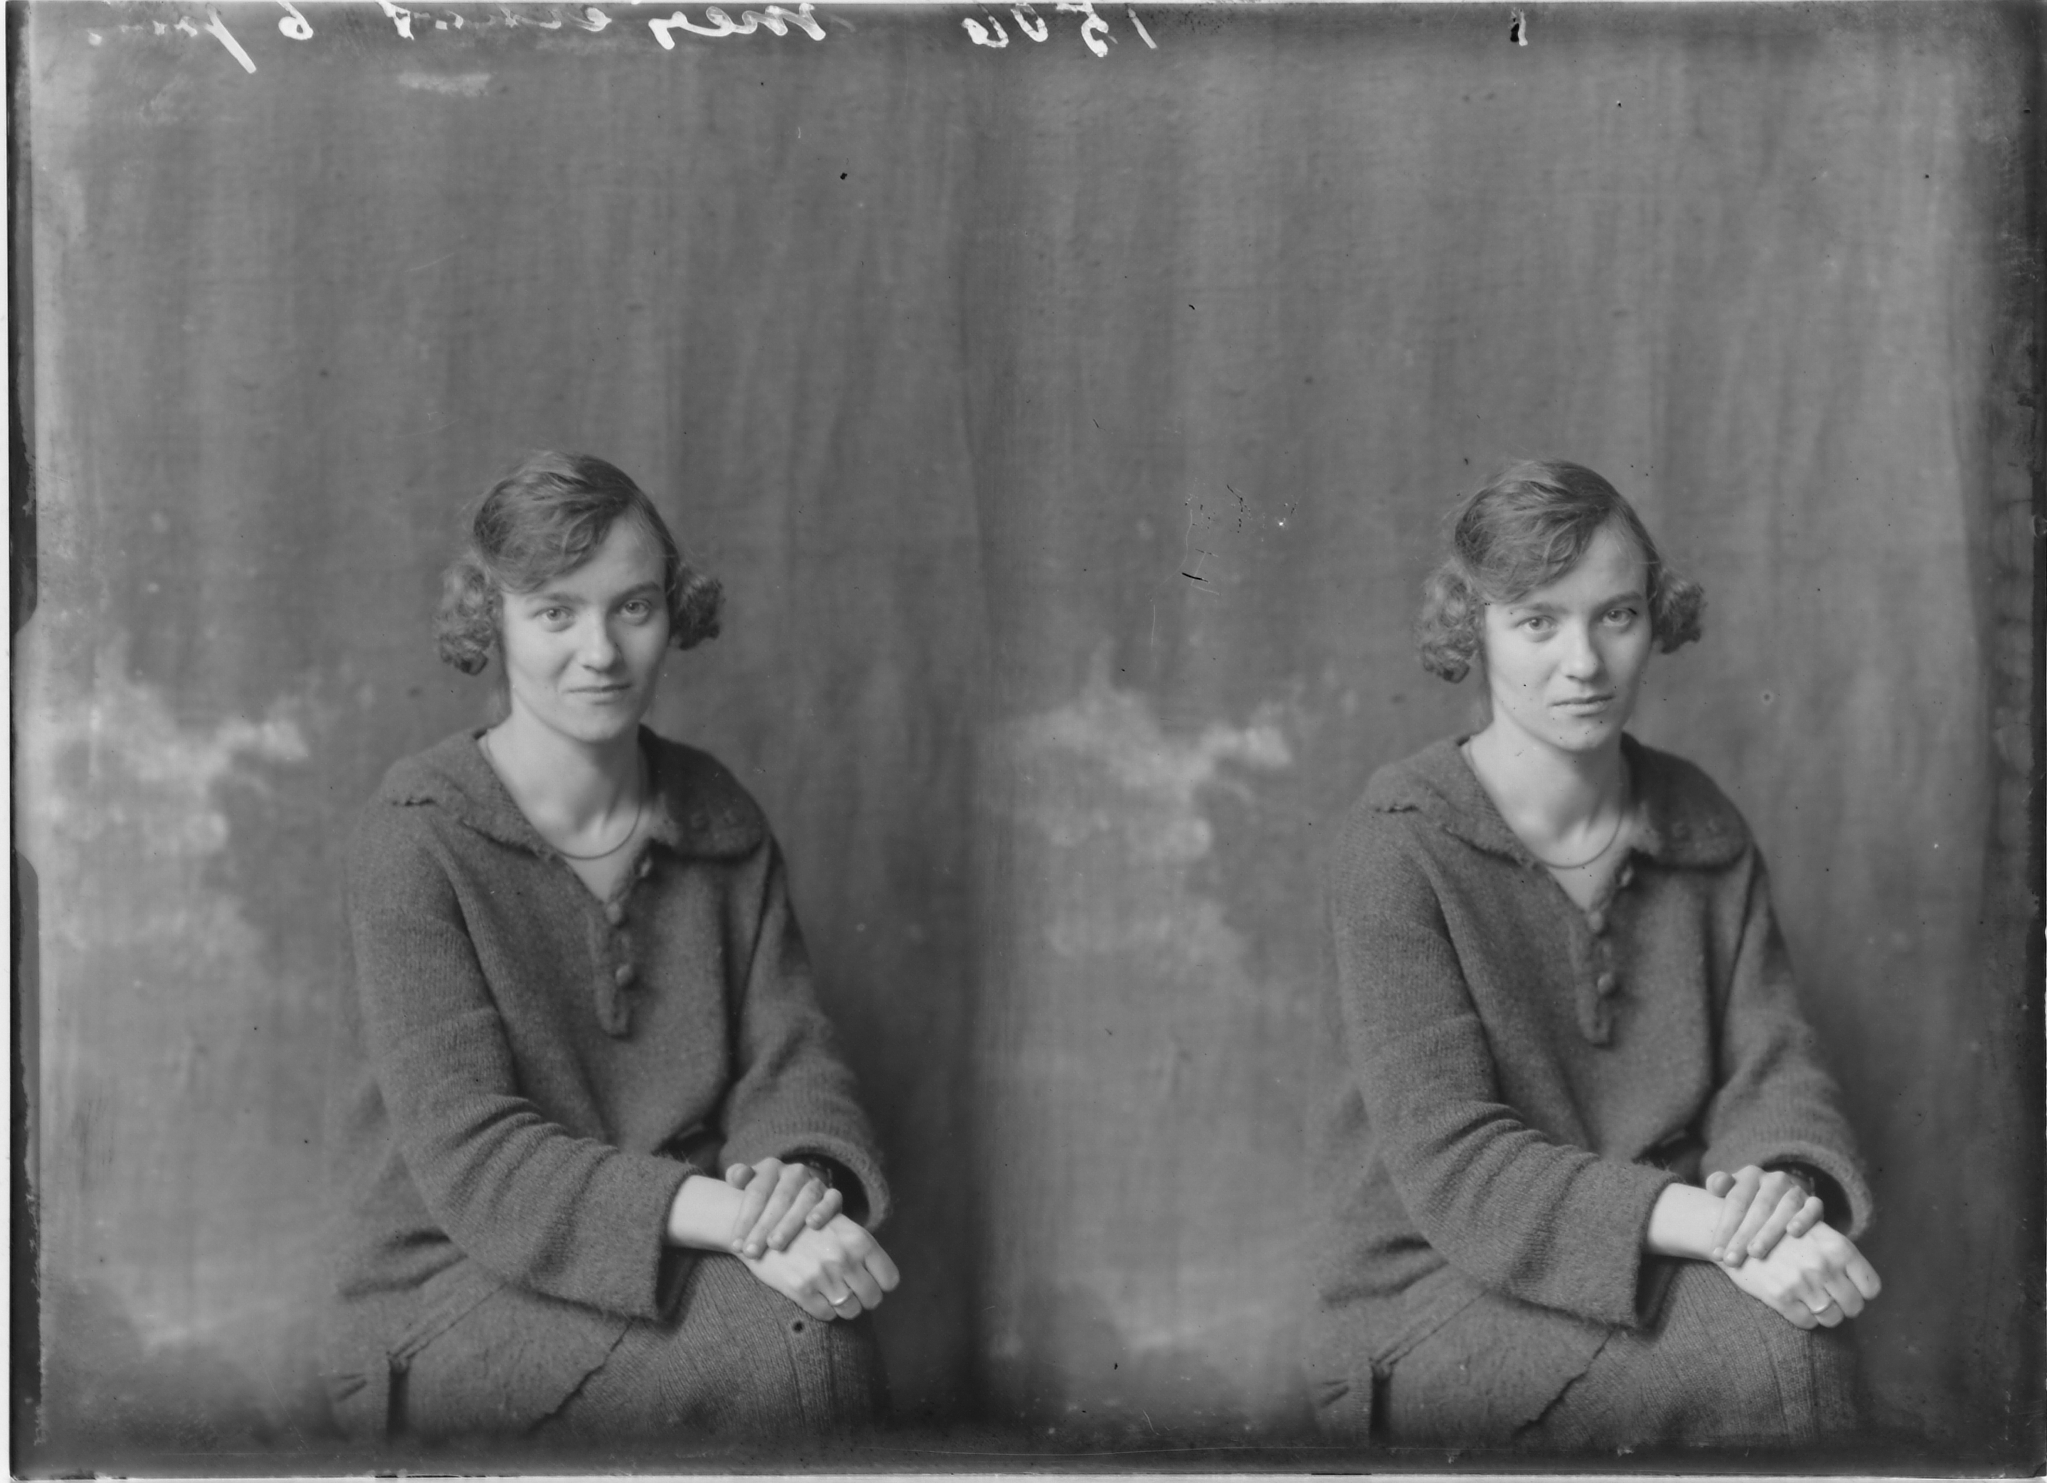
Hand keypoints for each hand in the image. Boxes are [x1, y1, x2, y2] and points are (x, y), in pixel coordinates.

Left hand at [725, 1157, 842, 1259]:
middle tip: (751, 1251)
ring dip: (789, 1224)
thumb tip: (737, 1176)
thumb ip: (737, 1176)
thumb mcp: (747, 1185)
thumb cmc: (764, 1198)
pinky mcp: (832, 1194)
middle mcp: (794, 1171)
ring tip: (775, 1245)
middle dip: (763, 1227)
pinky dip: (823, 1210)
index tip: (736, 1245)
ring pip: (804, 1200)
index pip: (756, 1192)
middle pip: (778, 1199)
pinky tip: (812, 1225)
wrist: (793, 1198)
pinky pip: (832, 1199)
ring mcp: (815, 1182)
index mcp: (771, 1167)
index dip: (744, 1219)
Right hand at [740, 1213, 900, 1321]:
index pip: (890, 1279)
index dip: (881, 1285)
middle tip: (852, 1293)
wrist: (763, 1226)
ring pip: (851, 1310)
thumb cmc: (804, 1224)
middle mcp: (845, 1258)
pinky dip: (823, 1309)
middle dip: (864, 1299)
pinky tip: (815, 1295)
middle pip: (873, 1299)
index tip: (871, 1283)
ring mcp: (823, 1275)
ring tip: (833, 1293)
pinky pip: (827, 1315)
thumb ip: (860, 1247)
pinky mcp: (802, 1290)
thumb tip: (882, 1278)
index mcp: (859, 1240)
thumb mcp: (838, 1224)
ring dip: (844, 1306)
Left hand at [1704, 1164, 1822, 1264]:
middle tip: (1732, 1260)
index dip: (1724, 1228)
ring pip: (1783, 1210)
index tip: (1715, 1253)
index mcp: (1750, 1175)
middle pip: (1758, 1209)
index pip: (1736, 1202)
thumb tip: (1716, 1185)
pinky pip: (1812, 1208)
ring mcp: (1796, 1190)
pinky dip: (1803, 1219)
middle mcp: (1774, 1179)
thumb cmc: (1746, 1203)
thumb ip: (1718, 1184)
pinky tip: (1792, 1232)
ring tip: (1755, 1253)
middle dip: (1742, 1236)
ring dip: (1769, 1233)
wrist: (1779, 1202)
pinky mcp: (1813, 1202)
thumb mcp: (1729, 1192)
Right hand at [1719, 1220, 1880, 1329]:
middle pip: (1854, 1306)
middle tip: (1830, 1298)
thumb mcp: (1815, 1230)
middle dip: (1844, 1306)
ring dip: (1824, 1314)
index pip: (1871, 1288)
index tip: (1849, 1290)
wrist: (1735, 1233)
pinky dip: (1804, 1318)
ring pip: (1832, 1318)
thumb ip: (1840, 1254)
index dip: (1862, 1292)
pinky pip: (1808, 1323)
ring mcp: (1802, 1283)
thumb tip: (1863, 1288)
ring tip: (1812, 1301)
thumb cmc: (1780, 1233)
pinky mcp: (1781, 1297)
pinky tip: (1794, 1302)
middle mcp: (1824, 1265)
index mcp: (1839, 1247)